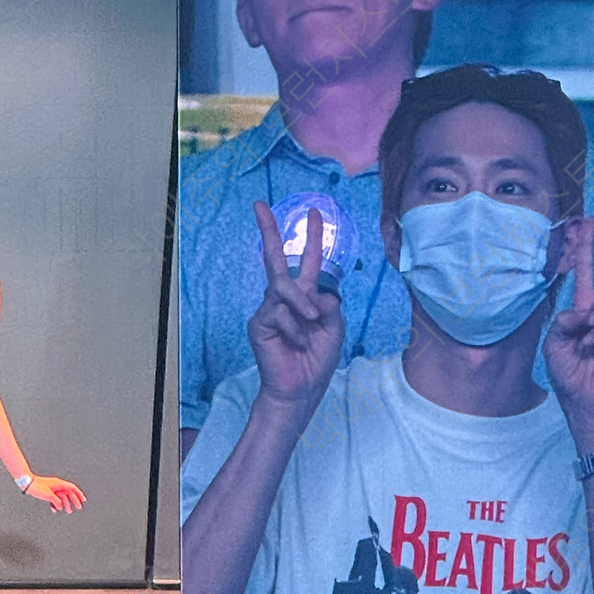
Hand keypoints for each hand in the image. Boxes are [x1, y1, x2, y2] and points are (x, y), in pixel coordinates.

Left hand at [24, 476, 85, 512]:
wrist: (27, 483)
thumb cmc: (36, 486)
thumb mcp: (49, 495)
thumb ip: (57, 501)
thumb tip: (60, 506)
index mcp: (59, 484)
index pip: (72, 488)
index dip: (79, 494)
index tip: (83, 500)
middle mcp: (57, 485)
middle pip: (68, 493)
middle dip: (74, 501)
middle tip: (78, 507)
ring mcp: (52, 488)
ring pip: (61, 497)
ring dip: (65, 504)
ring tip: (68, 511)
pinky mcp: (47, 491)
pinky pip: (54, 498)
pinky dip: (55, 504)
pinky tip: (54, 509)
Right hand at [248, 200, 344, 420]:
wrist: (301, 388)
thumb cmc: (317, 359)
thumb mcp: (335, 328)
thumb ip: (329, 306)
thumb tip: (315, 293)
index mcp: (305, 296)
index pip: (307, 261)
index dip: (312, 237)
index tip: (315, 213)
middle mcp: (284, 298)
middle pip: (274, 259)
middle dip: (268, 231)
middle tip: (259, 206)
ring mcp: (269, 309)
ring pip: (285, 288)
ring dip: (303, 307)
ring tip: (311, 325)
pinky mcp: (260, 323)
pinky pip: (279, 312)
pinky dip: (294, 328)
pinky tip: (296, 342)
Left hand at [544, 216, 593, 443]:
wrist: (584, 402)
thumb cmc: (567, 373)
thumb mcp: (552, 344)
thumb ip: (562, 321)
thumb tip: (585, 309)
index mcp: (583, 309)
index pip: (586, 272)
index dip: (585, 247)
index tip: (588, 222)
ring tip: (586, 334)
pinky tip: (591, 345)